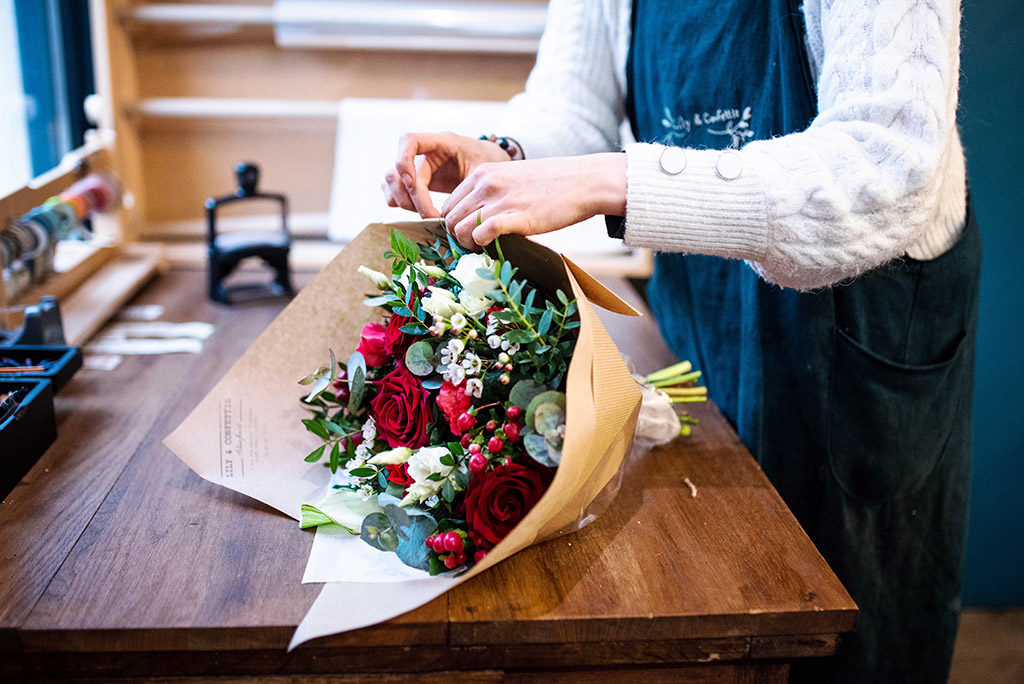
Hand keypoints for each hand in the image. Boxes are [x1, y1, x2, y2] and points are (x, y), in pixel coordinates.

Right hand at [382, 133, 510, 217]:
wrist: (492, 162)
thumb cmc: (488, 162)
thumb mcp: (483, 171)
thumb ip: (469, 187)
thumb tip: (456, 214)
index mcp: (440, 142)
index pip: (408, 141)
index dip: (404, 162)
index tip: (414, 185)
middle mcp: (424, 153)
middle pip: (396, 172)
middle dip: (410, 197)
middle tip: (430, 216)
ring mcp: (417, 167)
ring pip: (391, 183)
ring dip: (404, 202)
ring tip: (427, 216)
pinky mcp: (416, 181)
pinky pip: (394, 191)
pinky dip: (401, 203)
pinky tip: (421, 212)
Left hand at [442, 153, 626, 246]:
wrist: (584, 181)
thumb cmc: (552, 183)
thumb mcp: (512, 178)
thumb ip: (491, 193)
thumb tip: (475, 219)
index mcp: (483, 173)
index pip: (448, 204)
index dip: (454, 223)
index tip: (468, 234)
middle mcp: (486, 183)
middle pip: (450, 218)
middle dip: (457, 237)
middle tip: (475, 245)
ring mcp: (499, 199)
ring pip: (459, 228)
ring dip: (468, 244)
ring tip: (484, 248)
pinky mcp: (516, 216)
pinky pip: (480, 234)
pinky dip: (482, 245)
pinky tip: (495, 245)